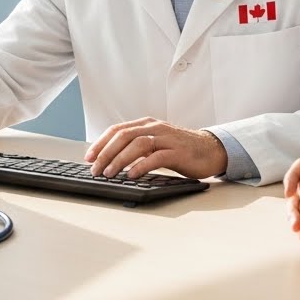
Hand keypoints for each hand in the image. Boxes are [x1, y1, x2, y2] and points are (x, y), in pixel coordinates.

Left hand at [84, 117, 227, 179]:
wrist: (210, 150)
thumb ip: (137, 147)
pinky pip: (156, 156)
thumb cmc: (180, 149)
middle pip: (124, 136)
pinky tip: (131, 175)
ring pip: (138, 144)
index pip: (117, 130)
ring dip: (120, 159)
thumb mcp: (155, 144)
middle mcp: (155, 128)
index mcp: (147, 125)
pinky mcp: (178, 152)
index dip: (100, 143)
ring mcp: (167, 138)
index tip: (88, 157)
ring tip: (109, 173)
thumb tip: (110, 159)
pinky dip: (141, 166)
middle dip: (106, 153)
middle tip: (95, 169)